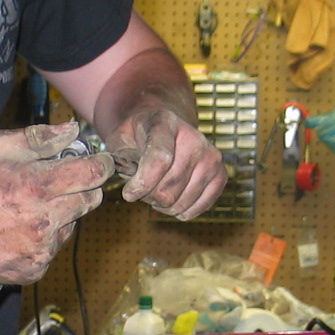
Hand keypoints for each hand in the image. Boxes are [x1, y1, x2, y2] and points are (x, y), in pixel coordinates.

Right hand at [0, 121, 113, 283]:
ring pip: (69, 227)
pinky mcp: (29, 272)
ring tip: (20, 207)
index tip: (92, 160)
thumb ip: (37, 138)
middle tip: (51, 181)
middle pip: (89, 201)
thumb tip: (70, 131)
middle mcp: (45, 223)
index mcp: (39, 187)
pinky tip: (11, 230)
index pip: (94, 174)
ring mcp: (38, 252)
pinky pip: (49, 251)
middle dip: (78, 187)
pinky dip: (39, 240)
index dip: (97, 163)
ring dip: (58, 215)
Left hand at [107, 107, 225, 219]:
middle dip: (148, 196)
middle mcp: (194, 138)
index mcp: (166, 123)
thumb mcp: (119, 138)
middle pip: (168, 189)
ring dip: (162, 205)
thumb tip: (117, 175)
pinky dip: (181, 211)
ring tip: (156, 190)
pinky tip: (172, 198)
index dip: (142, 184)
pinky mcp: (220, 174)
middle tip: (142, 189)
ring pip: (181, 203)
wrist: (167, 128)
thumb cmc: (139, 136)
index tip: (128, 195)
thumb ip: (115, 156)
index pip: (159, 159)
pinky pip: (198, 208)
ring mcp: (211, 157)